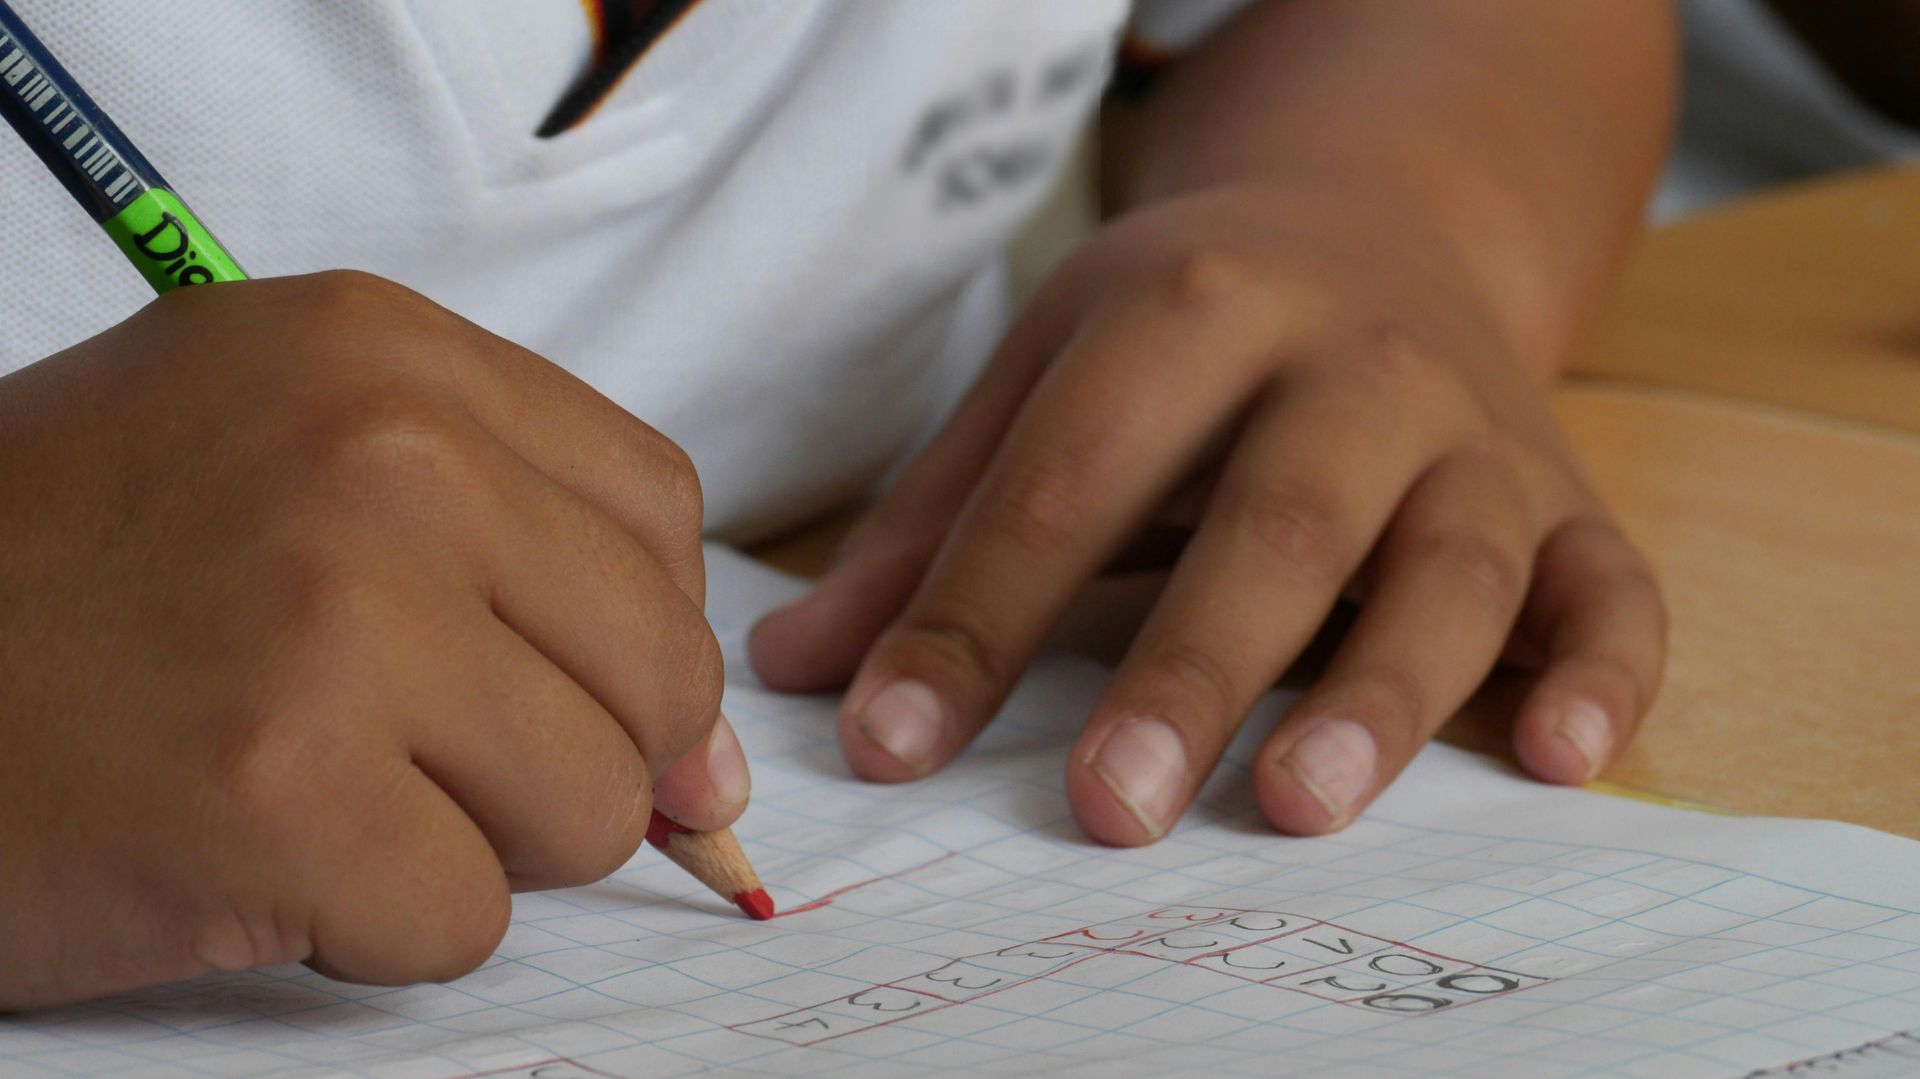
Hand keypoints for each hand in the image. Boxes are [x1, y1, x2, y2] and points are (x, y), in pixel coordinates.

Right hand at [0, 272, 742, 1008]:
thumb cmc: (69, 586)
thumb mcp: (288, 472)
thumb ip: (522, 573)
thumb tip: (716, 765)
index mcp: (384, 353)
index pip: (658, 511)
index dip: (635, 630)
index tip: (571, 691)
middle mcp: (382, 456)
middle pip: (657, 666)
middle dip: (575, 754)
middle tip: (421, 758)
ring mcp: (338, 620)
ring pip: (592, 804)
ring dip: (479, 843)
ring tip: (328, 794)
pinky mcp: (284, 795)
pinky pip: (469, 919)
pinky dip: (380, 928)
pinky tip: (261, 861)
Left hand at [750, 185, 1664, 844]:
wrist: (1379, 222)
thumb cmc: (1186, 330)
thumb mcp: (1047, 374)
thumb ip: (933, 524)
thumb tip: (799, 674)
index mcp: (1193, 310)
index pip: (1070, 478)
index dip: (974, 618)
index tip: (889, 749)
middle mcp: (1351, 363)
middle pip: (1276, 519)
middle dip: (1190, 667)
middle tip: (1108, 809)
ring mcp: (1475, 432)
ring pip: (1451, 564)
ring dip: (1382, 690)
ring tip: (1297, 805)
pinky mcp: (1568, 499)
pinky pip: (1613, 589)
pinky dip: (1602, 674)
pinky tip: (1558, 761)